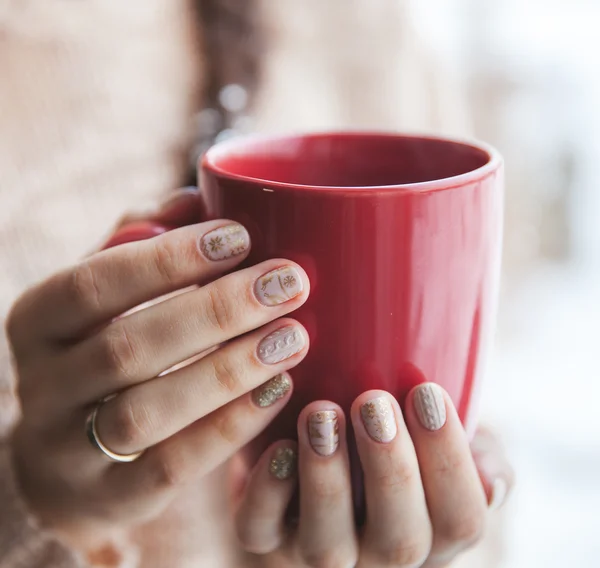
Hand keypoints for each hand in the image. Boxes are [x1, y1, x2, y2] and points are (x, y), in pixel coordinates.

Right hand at [7, 197, 310, 543]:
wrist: (71, 458)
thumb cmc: (103, 351)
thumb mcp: (107, 296)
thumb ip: (141, 242)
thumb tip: (195, 198)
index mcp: (37, 322)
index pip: (92, 284)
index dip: (167, 259)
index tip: (241, 236)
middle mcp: (41, 387)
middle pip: (127, 348)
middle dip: (216, 311)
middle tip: (289, 282)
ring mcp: (69, 450)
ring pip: (146, 411)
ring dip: (228, 370)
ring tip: (294, 337)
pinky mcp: (110, 498)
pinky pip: (172, 465)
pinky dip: (229, 426)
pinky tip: (279, 389)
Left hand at [235, 386, 513, 567]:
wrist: (327, 451)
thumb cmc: (397, 440)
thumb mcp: (444, 444)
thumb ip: (477, 457)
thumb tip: (493, 481)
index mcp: (434, 529)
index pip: (461, 518)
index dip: (450, 460)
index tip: (428, 391)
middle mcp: (382, 554)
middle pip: (400, 542)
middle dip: (390, 468)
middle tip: (373, 403)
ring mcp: (323, 551)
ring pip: (328, 545)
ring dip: (327, 478)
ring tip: (321, 414)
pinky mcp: (267, 536)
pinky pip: (261, 531)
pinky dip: (269, 490)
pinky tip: (278, 445)